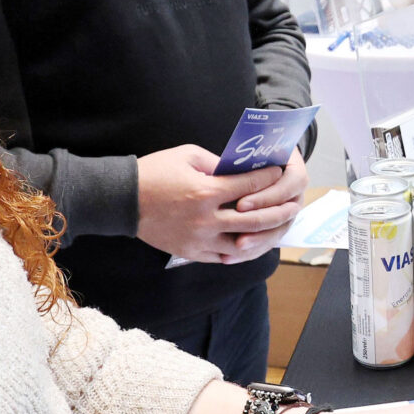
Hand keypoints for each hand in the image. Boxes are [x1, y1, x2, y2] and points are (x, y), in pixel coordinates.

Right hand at [137, 145, 300, 265]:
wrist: (122, 200)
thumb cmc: (154, 172)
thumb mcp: (187, 155)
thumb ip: (218, 163)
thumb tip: (242, 170)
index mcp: (207, 192)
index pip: (250, 186)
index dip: (268, 177)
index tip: (278, 171)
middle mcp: (207, 219)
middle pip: (255, 219)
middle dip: (277, 211)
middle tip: (291, 204)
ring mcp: (199, 240)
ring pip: (243, 244)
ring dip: (263, 237)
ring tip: (276, 229)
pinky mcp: (191, 252)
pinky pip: (224, 257)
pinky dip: (240, 252)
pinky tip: (251, 244)